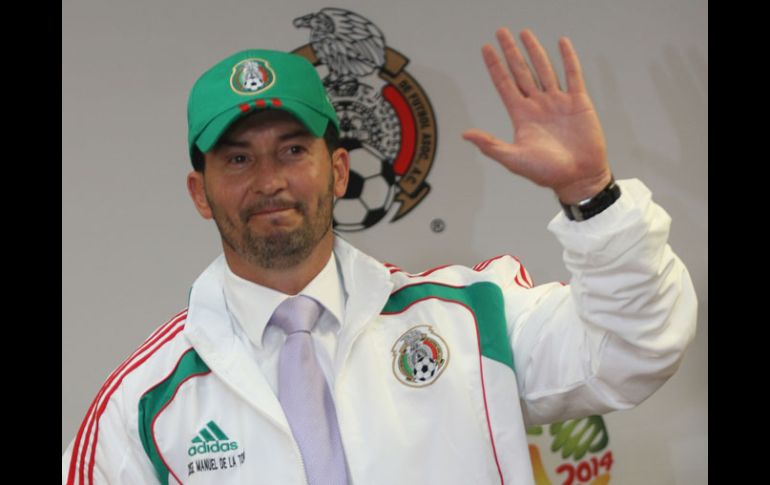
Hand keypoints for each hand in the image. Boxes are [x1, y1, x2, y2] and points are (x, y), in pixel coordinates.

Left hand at [463, 28, 611, 203]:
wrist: (579, 178)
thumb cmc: (547, 173)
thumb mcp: (514, 159)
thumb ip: (490, 145)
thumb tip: (465, 134)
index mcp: (521, 116)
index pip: (504, 84)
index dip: (495, 66)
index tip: (486, 48)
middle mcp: (538, 105)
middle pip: (521, 71)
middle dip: (511, 51)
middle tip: (501, 32)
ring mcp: (558, 102)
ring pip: (544, 69)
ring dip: (534, 50)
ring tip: (524, 33)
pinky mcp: (578, 102)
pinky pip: (572, 75)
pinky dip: (568, 58)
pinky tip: (561, 43)